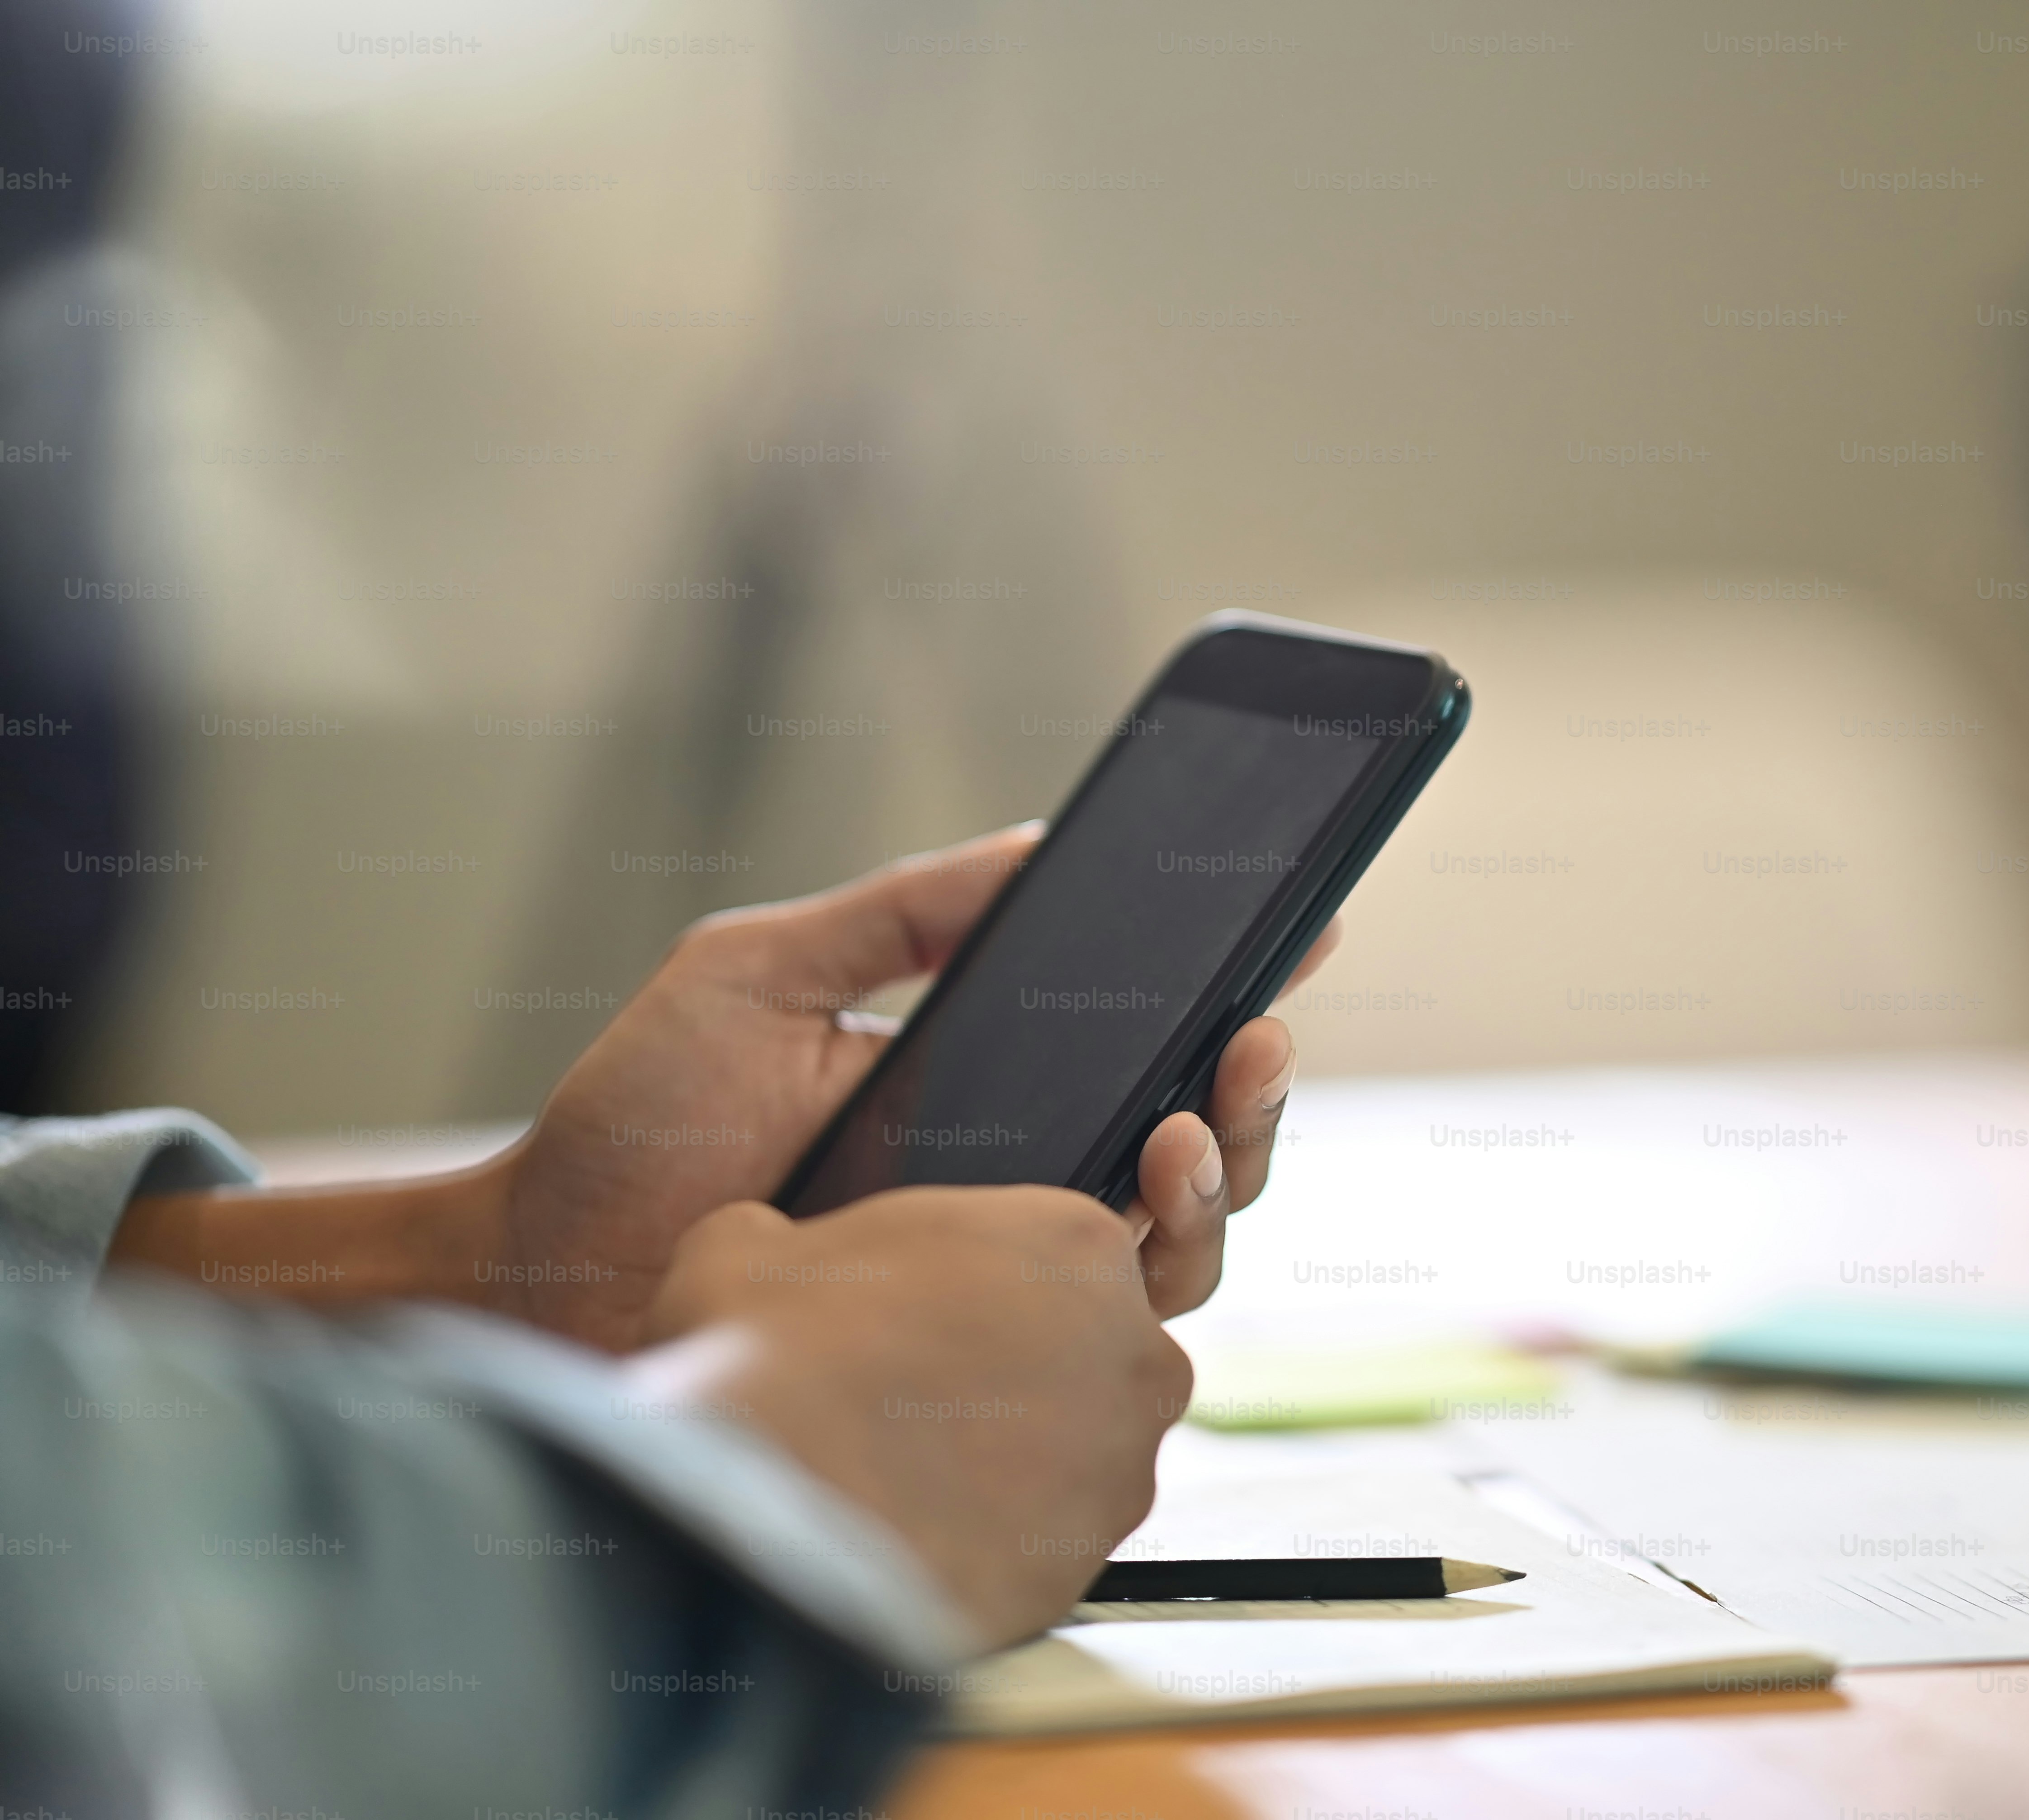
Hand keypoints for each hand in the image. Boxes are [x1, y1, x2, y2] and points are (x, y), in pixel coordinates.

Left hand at [110, 823, 1333, 1345]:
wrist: (543, 1267)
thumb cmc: (636, 1125)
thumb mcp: (761, 972)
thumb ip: (900, 911)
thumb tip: (1037, 842)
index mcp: (987, 1087)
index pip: (1139, 1045)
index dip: (1229, 998)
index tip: (1298, 932)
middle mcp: (1013, 1187)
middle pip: (1195, 1151)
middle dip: (1252, 1094)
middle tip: (1254, 1037)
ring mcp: (999, 1279)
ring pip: (1181, 1246)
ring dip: (1220, 1177)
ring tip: (1186, 1126)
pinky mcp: (975, 1359)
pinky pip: (1106, 1332)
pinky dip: (1152, 1271)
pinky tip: (1134, 1216)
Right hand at [634, 1186, 1188, 1649]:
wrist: (762, 1502)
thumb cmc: (773, 1352)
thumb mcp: (759, 1243)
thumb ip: (808, 1239)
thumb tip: (774, 1255)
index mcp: (1076, 1242)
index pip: (1065, 1256)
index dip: (992, 1289)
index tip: (940, 1317)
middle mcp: (1133, 1351)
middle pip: (1092, 1357)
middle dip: (1023, 1377)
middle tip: (927, 1397)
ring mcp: (1120, 1468)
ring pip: (1081, 1459)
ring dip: (1015, 1466)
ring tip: (913, 1472)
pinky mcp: (1084, 1565)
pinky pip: (1047, 1546)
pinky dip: (996, 1544)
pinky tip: (919, 1533)